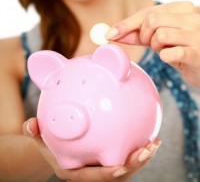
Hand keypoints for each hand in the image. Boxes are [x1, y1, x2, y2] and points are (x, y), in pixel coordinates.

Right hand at [23, 118, 160, 181]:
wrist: (55, 146)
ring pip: (125, 167)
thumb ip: (34, 131)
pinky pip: (125, 155)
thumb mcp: (38, 136)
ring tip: (155, 142)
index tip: (121, 166)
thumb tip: (30, 124)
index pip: (94, 177)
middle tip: (148, 149)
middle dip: (134, 165)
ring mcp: (102, 167)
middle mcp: (91, 173)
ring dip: (142, 157)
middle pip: (117, 175)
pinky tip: (149, 134)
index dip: (108, 174)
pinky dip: (138, 148)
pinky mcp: (108, 159)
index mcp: (75, 172)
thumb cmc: (47, 141)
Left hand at [106, 1, 199, 86]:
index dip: (126, 24)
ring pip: (160, 35)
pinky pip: (169, 54)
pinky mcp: (197, 53)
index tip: (110, 34)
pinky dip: (165, 57)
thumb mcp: (159, 38)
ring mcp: (196, 34)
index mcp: (182, 8)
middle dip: (144, 36)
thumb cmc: (182, 48)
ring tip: (166, 50)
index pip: (147, 13)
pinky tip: (174, 57)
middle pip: (152, 21)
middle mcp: (192, 17)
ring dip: (156, 47)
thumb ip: (138, 34)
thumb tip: (112, 34)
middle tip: (152, 44)